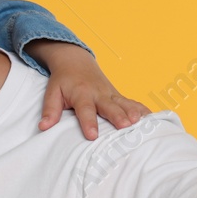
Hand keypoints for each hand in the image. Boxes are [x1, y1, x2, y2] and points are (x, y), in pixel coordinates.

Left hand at [30, 41, 149, 138]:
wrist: (75, 61)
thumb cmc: (63, 80)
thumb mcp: (52, 92)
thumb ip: (49, 110)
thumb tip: (43, 127)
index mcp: (81, 94)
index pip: (85, 110)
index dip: (88, 122)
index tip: (92, 136)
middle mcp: (99, 93)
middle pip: (109, 106)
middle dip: (117, 115)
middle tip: (125, 125)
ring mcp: (111, 93)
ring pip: (124, 103)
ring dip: (133, 111)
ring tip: (141, 121)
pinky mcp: (118, 95)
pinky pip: (131, 102)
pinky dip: (142, 109)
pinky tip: (153, 118)